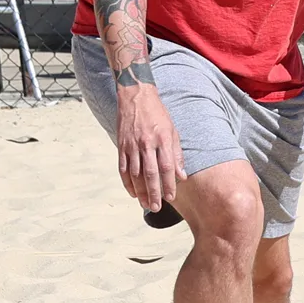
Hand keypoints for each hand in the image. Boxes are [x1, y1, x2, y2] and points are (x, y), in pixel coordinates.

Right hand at [116, 84, 185, 211]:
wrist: (136, 95)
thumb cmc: (157, 113)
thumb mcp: (173, 130)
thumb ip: (177, 154)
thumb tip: (182, 176)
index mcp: (162, 139)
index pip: (166, 167)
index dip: (169, 184)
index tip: (171, 197)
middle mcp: (146, 143)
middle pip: (150, 173)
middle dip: (154, 193)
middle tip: (156, 207)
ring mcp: (132, 144)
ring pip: (135, 173)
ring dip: (140, 191)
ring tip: (145, 204)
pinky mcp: (121, 144)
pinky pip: (123, 167)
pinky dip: (127, 181)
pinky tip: (132, 191)